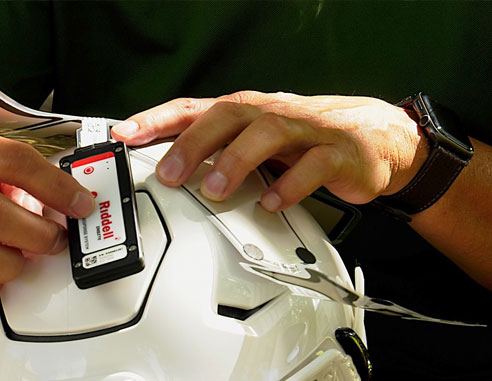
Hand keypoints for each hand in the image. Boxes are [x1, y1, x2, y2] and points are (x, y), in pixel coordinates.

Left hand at [112, 91, 426, 210]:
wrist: (375, 138)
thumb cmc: (304, 139)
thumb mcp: (255, 142)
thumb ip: (217, 151)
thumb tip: (164, 165)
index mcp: (246, 112)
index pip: (194, 108)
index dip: (157, 119)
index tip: (125, 135)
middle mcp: (271, 114)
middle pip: (228, 115)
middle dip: (193, 143)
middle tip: (168, 174)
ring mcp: (305, 130)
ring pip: (267, 134)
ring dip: (235, 162)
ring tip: (213, 190)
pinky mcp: (337, 152)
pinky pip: (312, 166)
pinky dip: (289, 186)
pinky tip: (270, 204)